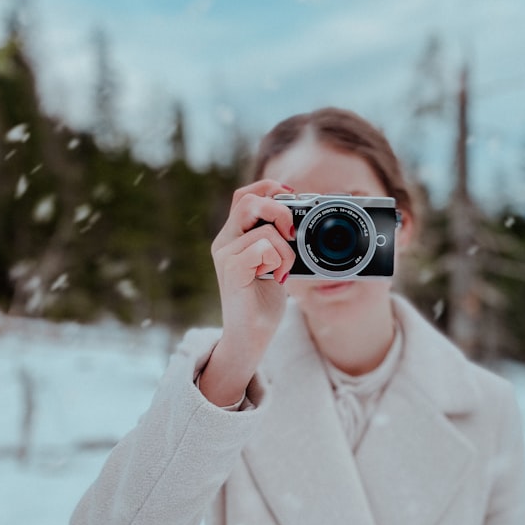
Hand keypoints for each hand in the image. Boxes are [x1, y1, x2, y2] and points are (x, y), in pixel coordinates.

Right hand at [198, 180, 296, 405]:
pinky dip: (280, 260)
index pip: (245, 195)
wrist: (250, 336)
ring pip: (263, 227)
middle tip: (293, 231)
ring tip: (285, 269)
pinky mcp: (231, 269)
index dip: (269, 188)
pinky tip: (278, 278)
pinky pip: (263, 247)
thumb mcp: (275, 263)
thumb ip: (278, 240)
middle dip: (278, 209)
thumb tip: (299, 221)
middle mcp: (225, 241)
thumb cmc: (262, 303)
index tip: (293, 196)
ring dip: (285, 247)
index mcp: (234, 236)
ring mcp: (225, 254)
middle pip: (247, 199)